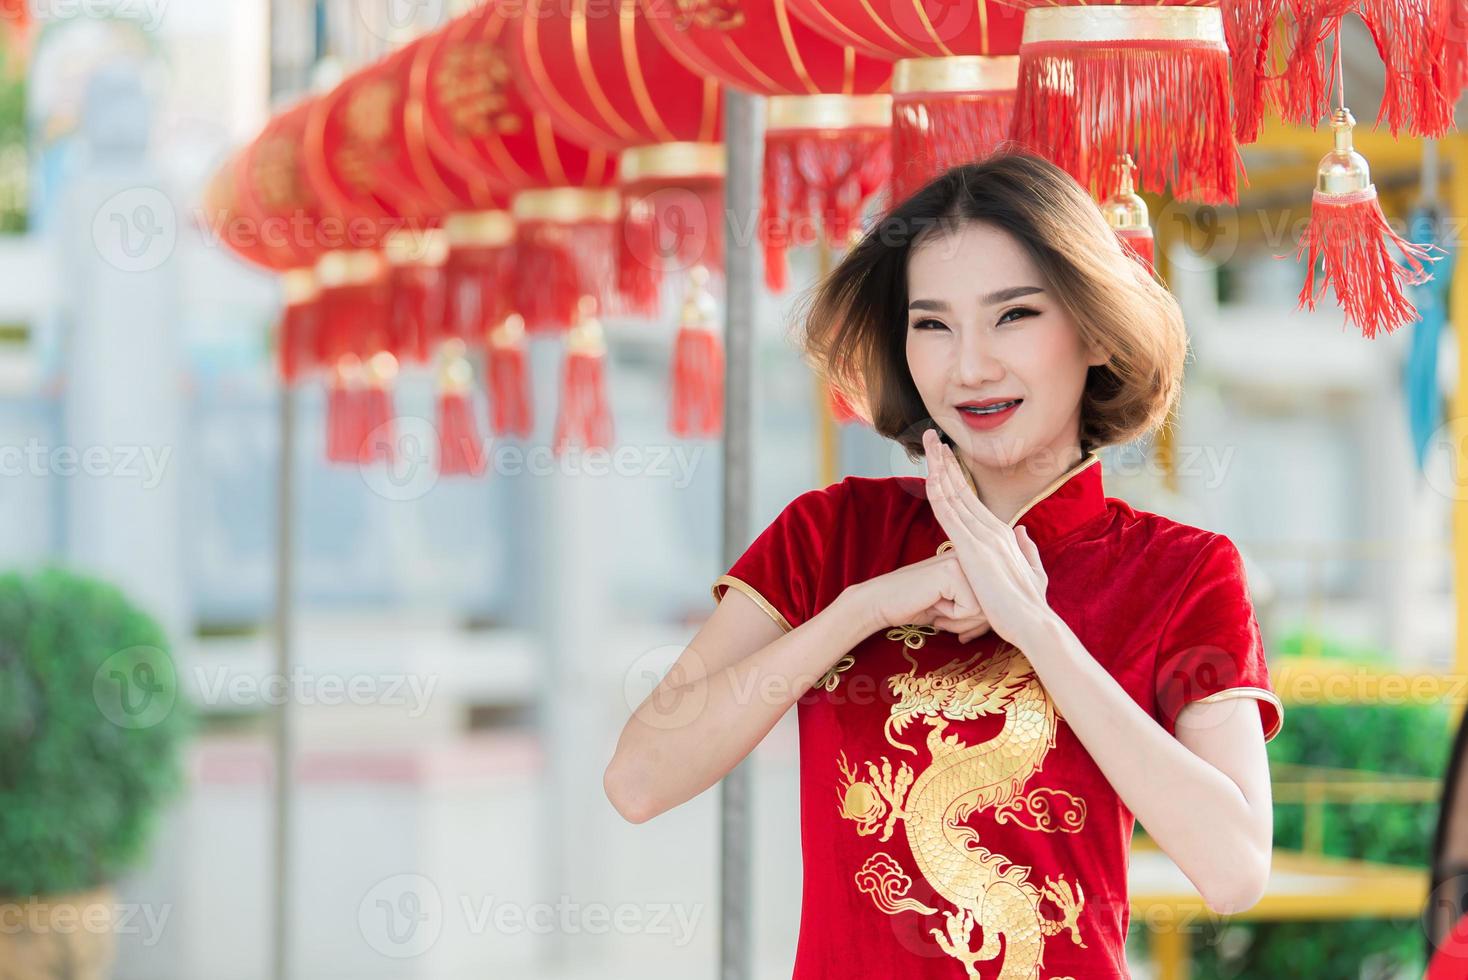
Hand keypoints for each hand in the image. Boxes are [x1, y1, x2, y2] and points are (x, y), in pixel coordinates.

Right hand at [850, 550, 992, 642]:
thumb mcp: (956, 606)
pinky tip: (933, 605)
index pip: (996, 601)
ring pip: (985, 609)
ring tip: (939, 612)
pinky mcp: (952, 571)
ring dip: (960, 622)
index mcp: (975, 561)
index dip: (980, 623)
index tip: (960, 627)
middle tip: (945, 620)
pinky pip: (970, 608)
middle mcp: (973, 557)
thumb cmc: (919, 607)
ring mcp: (963, 560)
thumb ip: (980, 606)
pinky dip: (951, 617)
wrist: (882, 603)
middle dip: (971, 625)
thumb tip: (1002, 621)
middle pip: (994, 606)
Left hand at [922, 429, 1050, 644]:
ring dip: (939, 466)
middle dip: (945, 459)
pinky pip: (950, 515)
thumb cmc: (1030, 605)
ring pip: (954, 494)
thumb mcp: (1032, 571)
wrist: (1033, 623)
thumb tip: (1022, 531)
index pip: (972, 497)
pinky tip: (929, 476)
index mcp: (1003, 533)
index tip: (944, 455)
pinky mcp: (972, 550)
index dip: (956, 474)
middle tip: (931, 436)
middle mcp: (993, 528)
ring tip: (928, 443)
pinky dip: (939, 493)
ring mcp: (983, 537)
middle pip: (962, 487)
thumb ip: (1027, 549)